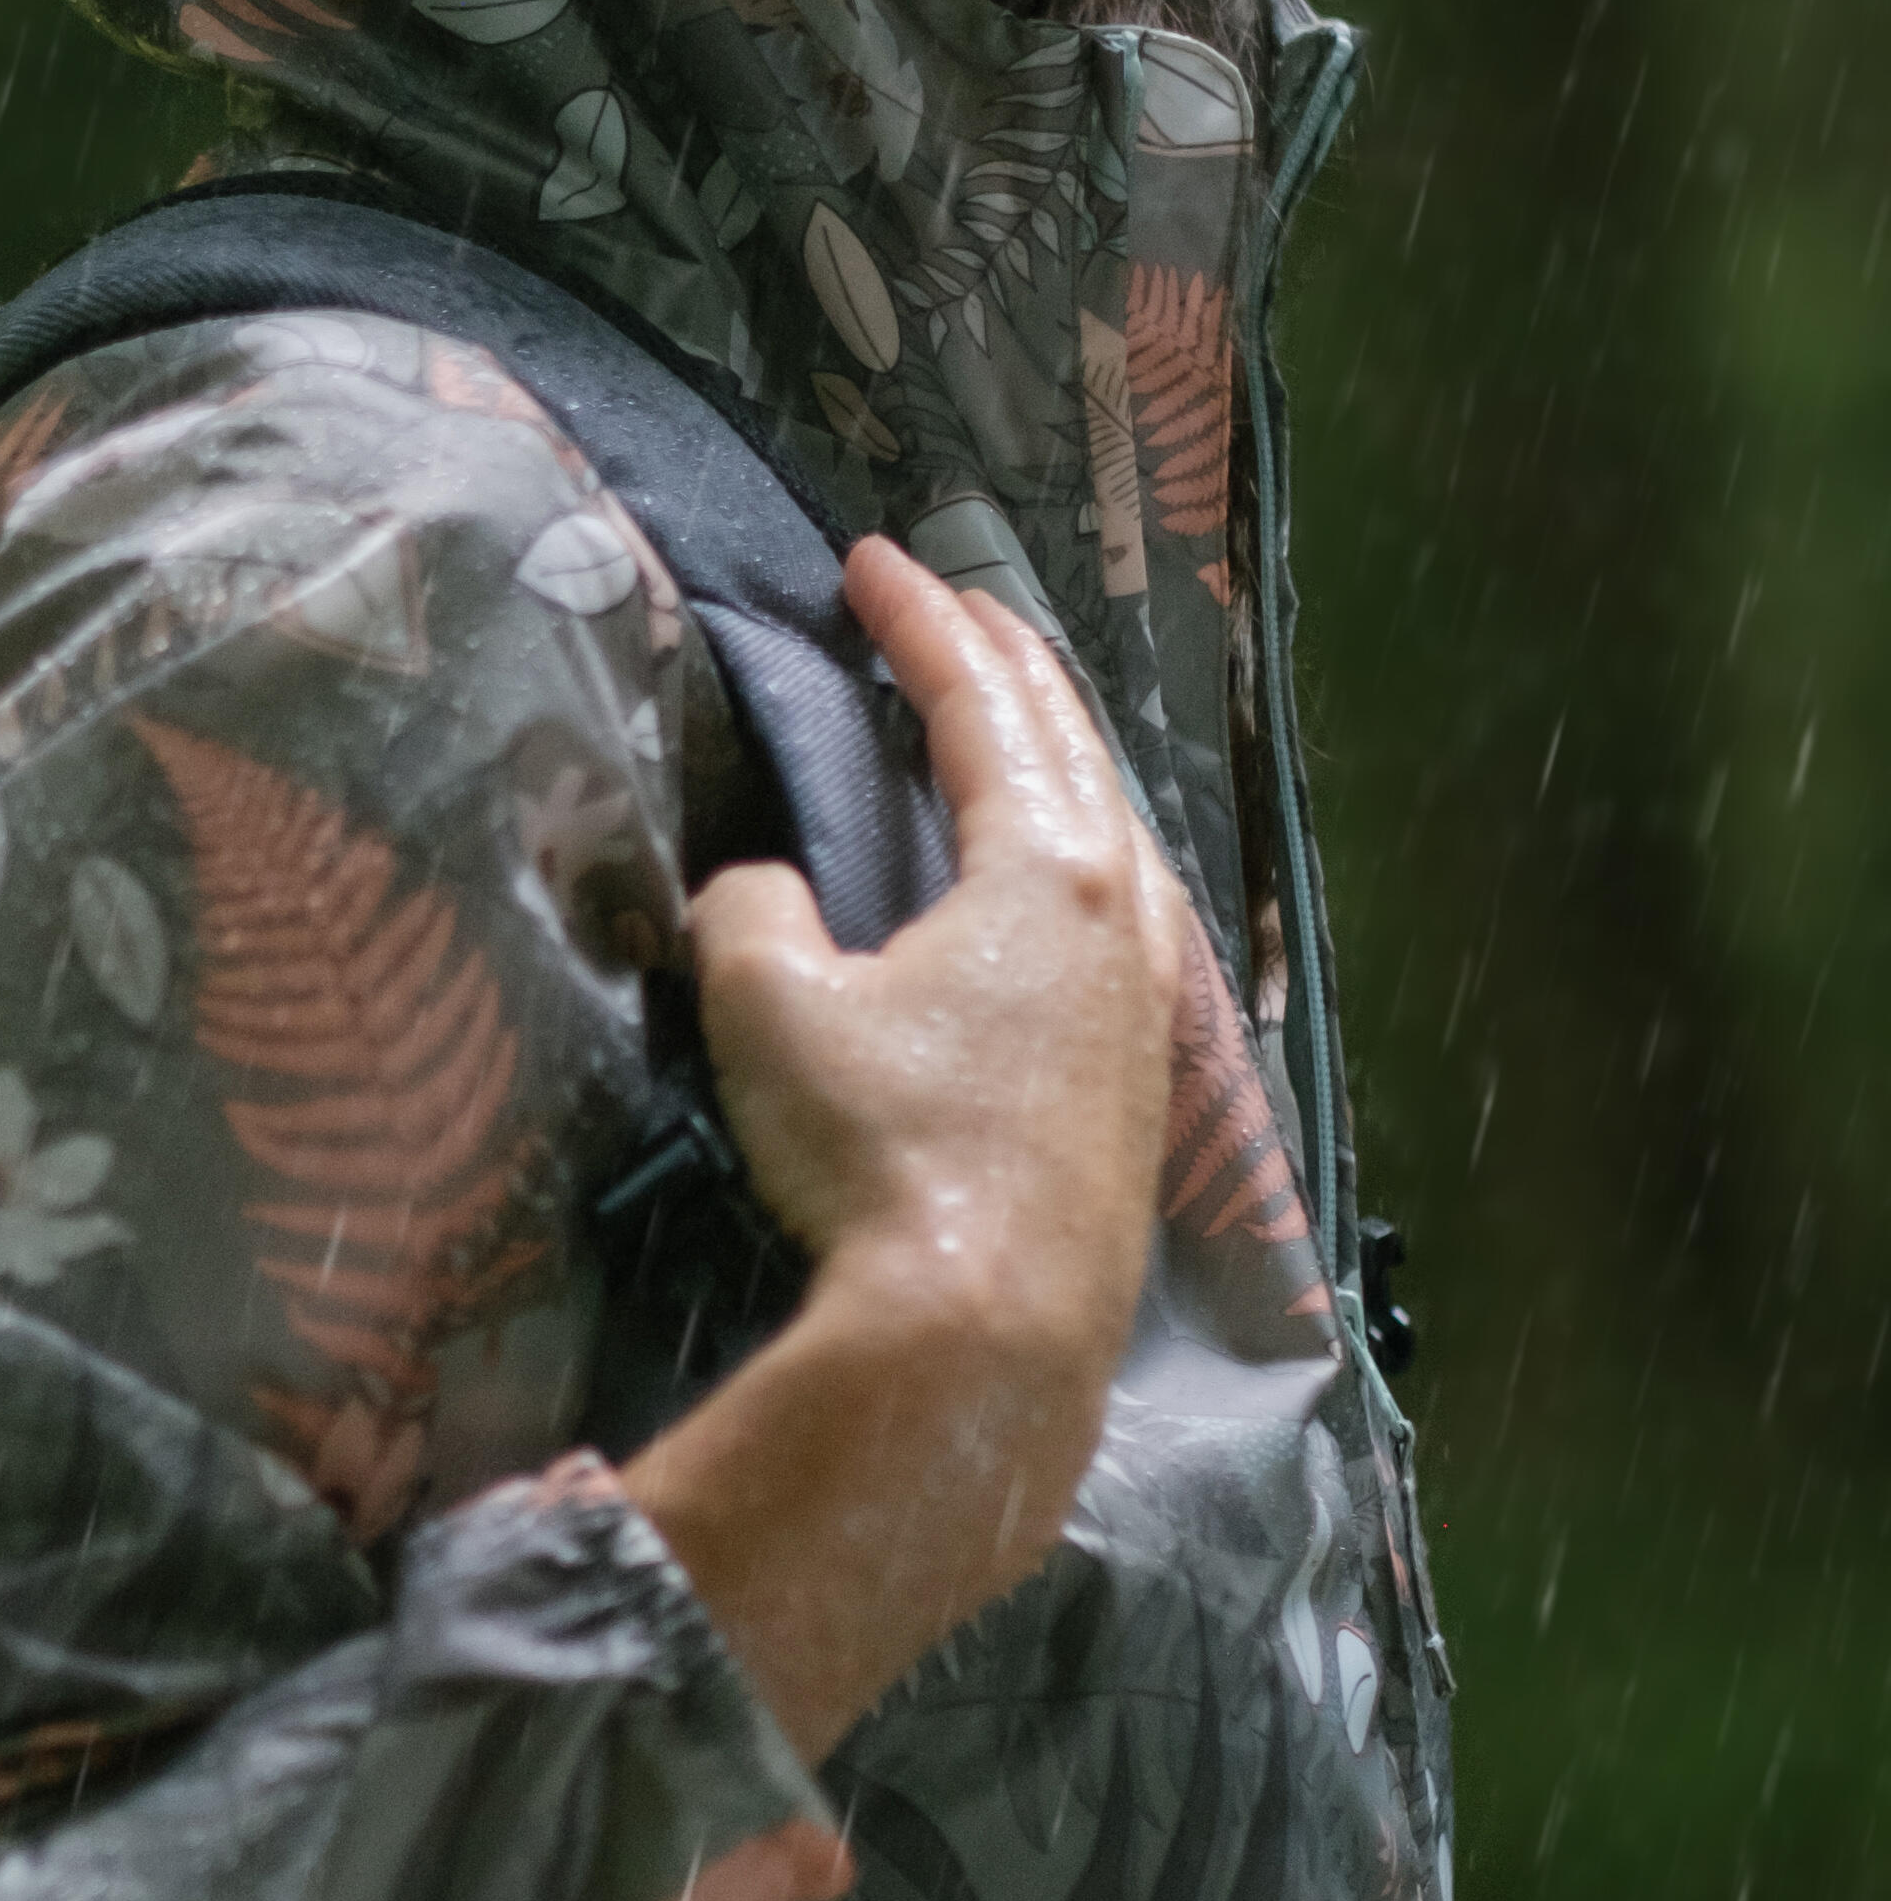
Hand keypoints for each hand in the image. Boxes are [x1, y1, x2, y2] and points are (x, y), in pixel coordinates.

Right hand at [620, 541, 1186, 1761]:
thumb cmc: (883, 1155)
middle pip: (1069, 747)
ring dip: (1057, 757)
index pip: (979, 704)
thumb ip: (753, 913)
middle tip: (949, 604)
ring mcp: (1146, 1005)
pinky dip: (1086, 857)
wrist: (986, 1336)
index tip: (869, 564)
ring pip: (1115, 830)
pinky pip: (1126, 917)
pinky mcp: (1140, 1085)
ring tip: (1014, 723)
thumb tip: (764, 896)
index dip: (918, 623)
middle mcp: (1122, 915)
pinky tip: (1071, 890)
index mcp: (1045, 866)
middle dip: (1003, 661)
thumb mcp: (769, 1006)